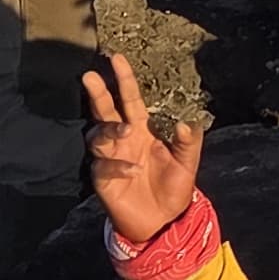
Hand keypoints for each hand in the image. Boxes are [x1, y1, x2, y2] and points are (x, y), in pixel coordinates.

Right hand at [84, 54, 202, 246]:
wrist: (164, 220)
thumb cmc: (174, 187)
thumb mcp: (188, 162)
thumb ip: (188, 141)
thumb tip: (184, 122)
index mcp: (143, 129)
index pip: (130, 99)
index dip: (124, 79)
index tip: (116, 59)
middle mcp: (123, 140)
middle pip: (105, 111)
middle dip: (98, 93)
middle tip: (90, 76)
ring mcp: (111, 158)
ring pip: (98, 135)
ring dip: (110, 130)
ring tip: (127, 132)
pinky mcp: (103, 179)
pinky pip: (103, 166)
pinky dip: (117, 166)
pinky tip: (132, 170)